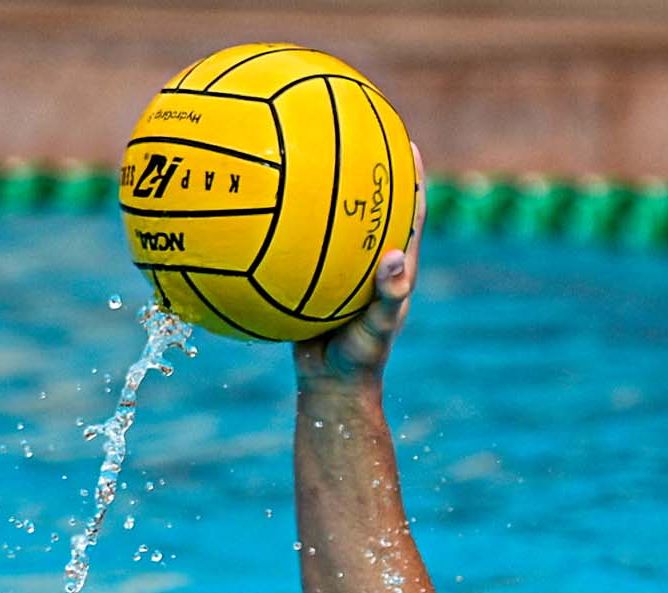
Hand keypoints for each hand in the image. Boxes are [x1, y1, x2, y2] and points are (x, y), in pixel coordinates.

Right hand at [294, 143, 426, 385]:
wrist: (330, 387)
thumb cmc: (361, 361)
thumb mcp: (378, 330)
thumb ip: (390, 295)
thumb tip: (396, 255)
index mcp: (395, 266)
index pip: (410, 212)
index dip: (413, 178)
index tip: (408, 142)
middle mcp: (369, 261)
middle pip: (371, 206)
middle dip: (365, 169)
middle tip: (354, 130)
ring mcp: (341, 270)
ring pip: (331, 222)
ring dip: (320, 192)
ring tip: (301, 153)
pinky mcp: (312, 279)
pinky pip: (297, 246)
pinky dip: (282, 229)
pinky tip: (254, 208)